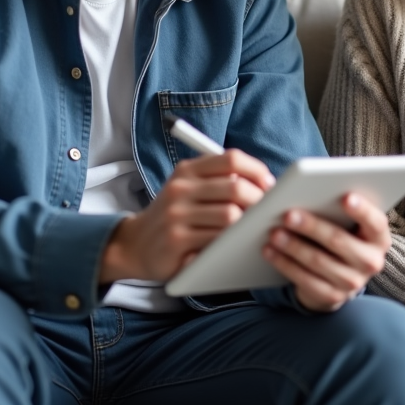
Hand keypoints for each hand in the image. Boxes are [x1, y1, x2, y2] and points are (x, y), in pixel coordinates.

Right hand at [100, 149, 274, 282]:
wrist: (135, 244)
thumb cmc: (174, 215)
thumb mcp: (188, 188)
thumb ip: (218, 180)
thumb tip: (265, 182)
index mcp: (187, 170)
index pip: (231, 159)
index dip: (257, 171)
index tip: (269, 186)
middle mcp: (180, 188)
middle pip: (236, 187)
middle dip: (260, 201)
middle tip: (267, 212)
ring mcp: (177, 215)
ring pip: (230, 216)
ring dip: (248, 224)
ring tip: (253, 229)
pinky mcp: (176, 241)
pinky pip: (217, 240)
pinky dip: (232, 243)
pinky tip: (234, 245)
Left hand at [262, 192, 389, 311]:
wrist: (338, 278)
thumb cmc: (340, 235)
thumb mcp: (346, 223)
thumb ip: (336, 208)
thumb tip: (310, 190)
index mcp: (378, 237)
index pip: (375, 222)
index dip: (362, 210)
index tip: (345, 196)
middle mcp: (370, 261)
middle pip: (339, 241)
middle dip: (312, 226)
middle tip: (288, 214)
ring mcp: (352, 282)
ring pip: (319, 262)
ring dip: (293, 246)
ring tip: (274, 233)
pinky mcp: (332, 296)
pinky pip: (305, 280)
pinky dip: (285, 264)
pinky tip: (270, 251)